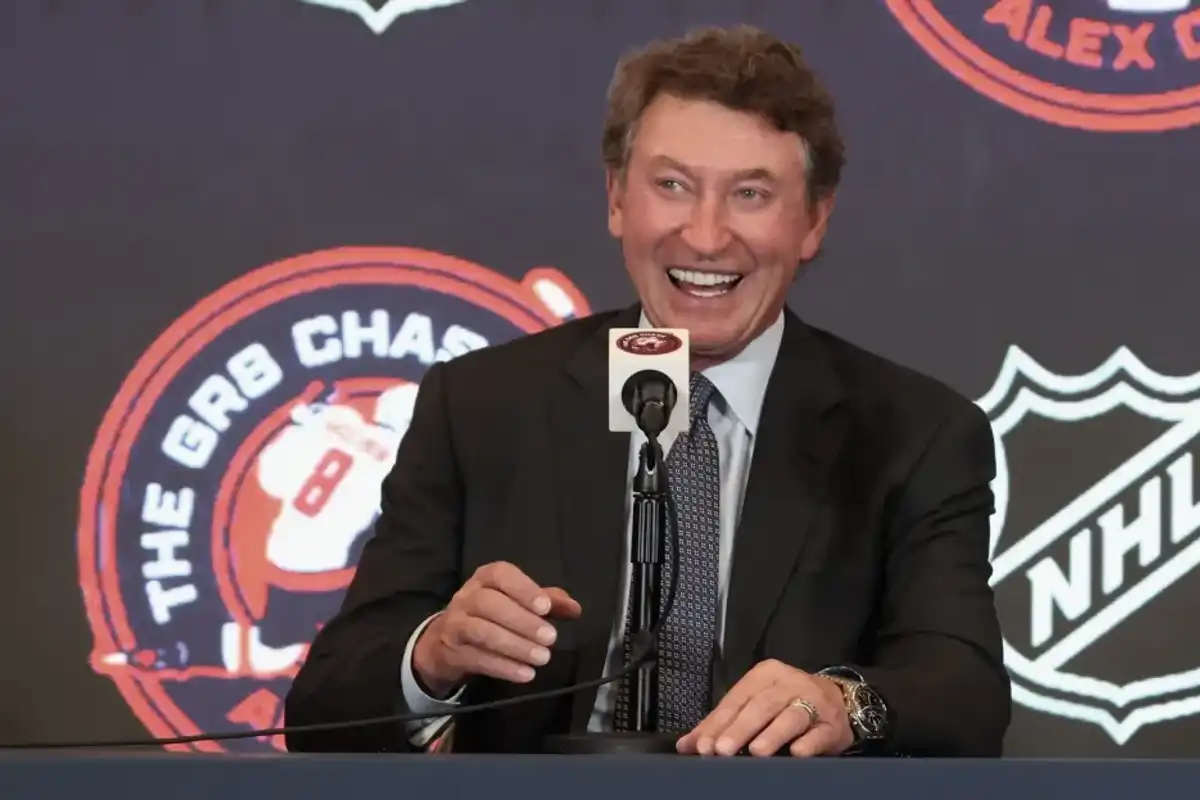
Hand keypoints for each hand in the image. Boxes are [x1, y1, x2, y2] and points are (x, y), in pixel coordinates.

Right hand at [412, 561, 581, 695]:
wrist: (445, 641)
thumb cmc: (491, 615)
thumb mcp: (517, 601)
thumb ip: (547, 601)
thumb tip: (575, 608)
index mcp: (485, 578)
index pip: (500, 575)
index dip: (523, 589)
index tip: (546, 608)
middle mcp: (466, 597)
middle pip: (489, 604)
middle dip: (522, 621)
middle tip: (551, 638)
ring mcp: (455, 624)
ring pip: (481, 631)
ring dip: (514, 646)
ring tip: (542, 658)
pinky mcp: (452, 652)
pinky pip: (476, 658)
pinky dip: (503, 667)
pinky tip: (525, 674)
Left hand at [676, 659, 851, 757]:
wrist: (839, 701)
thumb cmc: (786, 703)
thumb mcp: (753, 705)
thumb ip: (721, 723)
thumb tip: (686, 745)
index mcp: (764, 675)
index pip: (736, 699)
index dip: (718, 723)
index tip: (704, 746)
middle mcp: (789, 682)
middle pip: (761, 705)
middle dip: (740, 728)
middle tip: (723, 750)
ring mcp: (813, 702)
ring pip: (790, 716)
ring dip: (772, 734)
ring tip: (756, 751)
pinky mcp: (832, 724)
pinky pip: (819, 733)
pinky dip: (808, 743)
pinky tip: (797, 753)